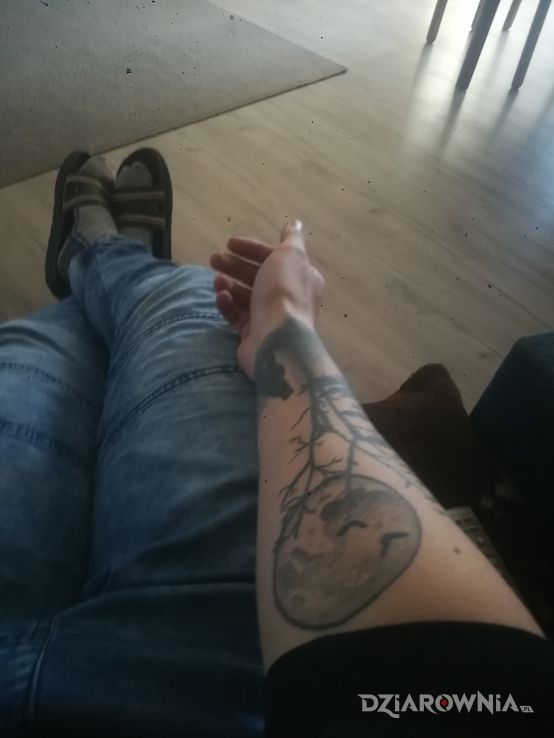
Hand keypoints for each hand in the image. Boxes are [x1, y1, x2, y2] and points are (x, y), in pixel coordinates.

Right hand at [210, 220, 324, 379]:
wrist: (276, 339)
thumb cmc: (283, 292)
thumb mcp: (290, 256)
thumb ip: (291, 239)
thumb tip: (295, 224)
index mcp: (300, 276)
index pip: (273, 257)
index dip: (252, 248)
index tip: (229, 243)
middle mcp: (288, 296)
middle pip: (257, 275)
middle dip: (235, 265)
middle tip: (213, 259)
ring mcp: (270, 316)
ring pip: (245, 295)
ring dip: (228, 285)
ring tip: (216, 282)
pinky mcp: (253, 334)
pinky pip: (237, 315)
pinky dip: (228, 304)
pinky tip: (221, 298)